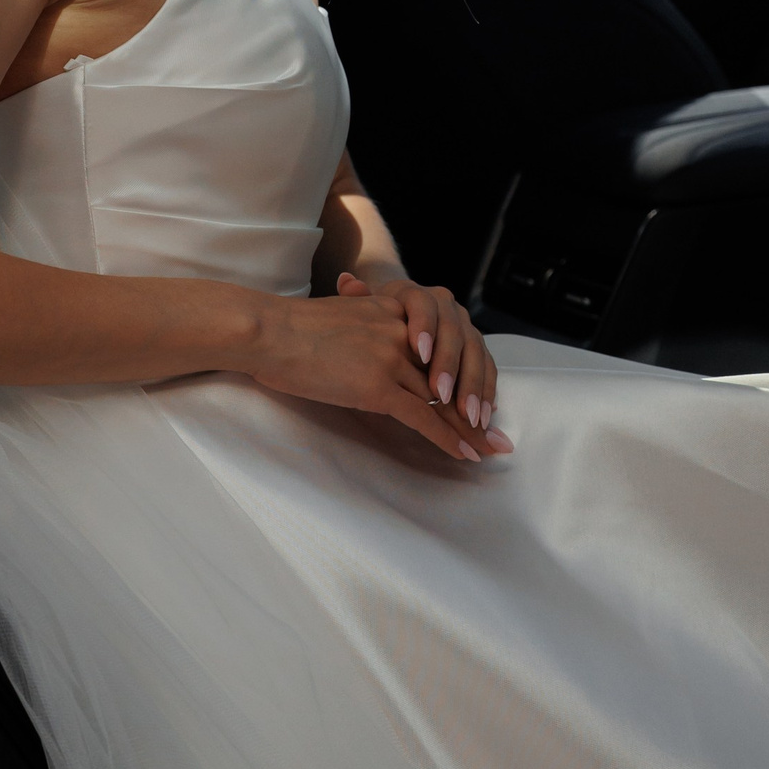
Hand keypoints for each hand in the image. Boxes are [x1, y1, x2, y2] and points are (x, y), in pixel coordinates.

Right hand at [244, 287, 495, 469]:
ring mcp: (392, 360)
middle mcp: (402, 334)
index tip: (482, 401)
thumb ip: (362, 327)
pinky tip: (464, 454)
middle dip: (476, 409)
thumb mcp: (339, 316)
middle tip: (500, 435)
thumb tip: (365, 350)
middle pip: (450, 378)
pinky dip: (446, 438)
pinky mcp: (378, 386)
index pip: (441, 351)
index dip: (464, 380)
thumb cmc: (290, 330)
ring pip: (442, 401)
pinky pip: (422, 417)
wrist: (269, 331)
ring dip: (469, 430)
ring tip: (491, 451)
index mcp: (394, 314)